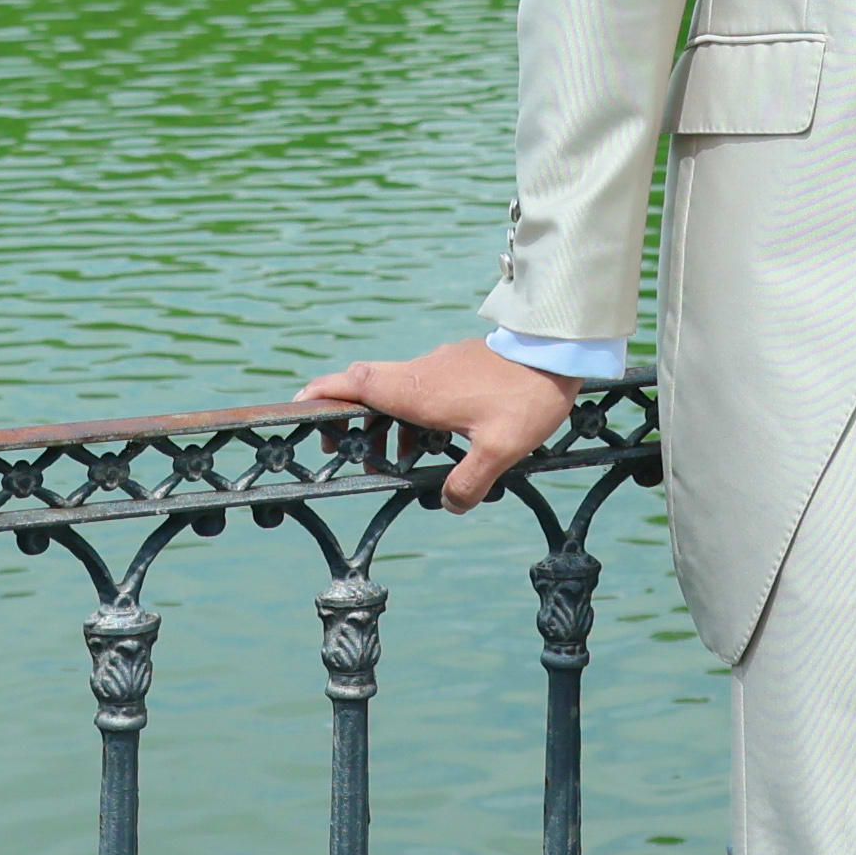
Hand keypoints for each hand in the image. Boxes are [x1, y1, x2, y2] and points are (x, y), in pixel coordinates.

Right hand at [298, 340, 579, 509]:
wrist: (557, 350)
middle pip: (367, 388)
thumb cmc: (525, 396)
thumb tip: (448, 504)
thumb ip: (469, 482)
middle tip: (344, 451)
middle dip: (348, 418)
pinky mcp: (457, 366)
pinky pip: (421, 391)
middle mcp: (420, 374)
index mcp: (418, 391)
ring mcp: (438, 366)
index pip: (356, 384)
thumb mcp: (500, 451)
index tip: (298, 405)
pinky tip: (436, 442)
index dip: (322, 393)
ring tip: (394, 460)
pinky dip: (414, 417)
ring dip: (386, 424)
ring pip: (396, 392)